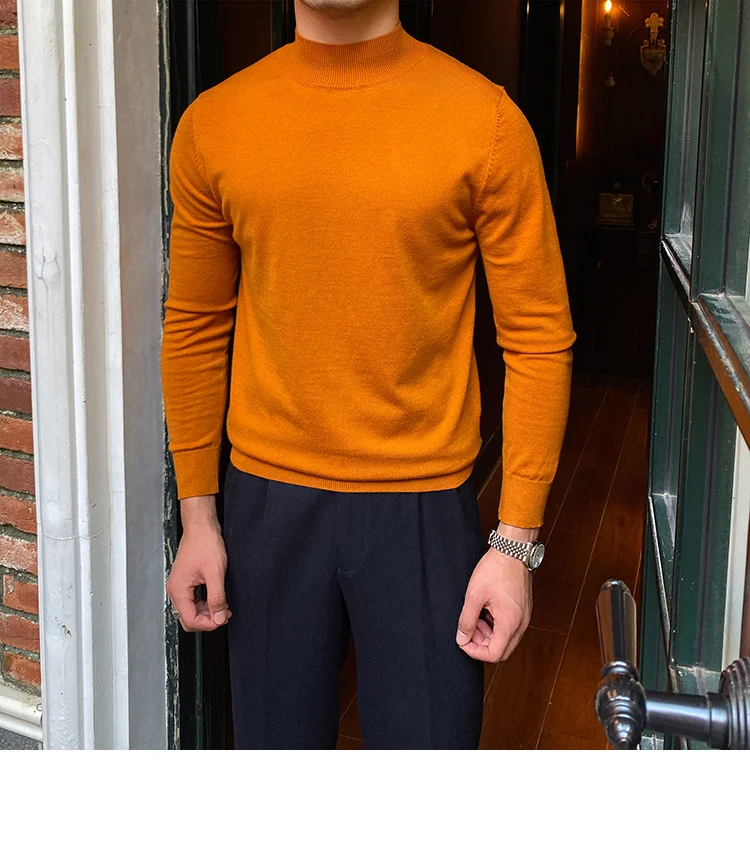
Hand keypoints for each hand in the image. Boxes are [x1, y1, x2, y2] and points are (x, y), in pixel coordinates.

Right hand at [167, 505, 231, 631]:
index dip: (208, 624)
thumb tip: (218, 617)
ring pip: (192, 610)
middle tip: (224, 615)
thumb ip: (217, 598)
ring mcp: (181, 586)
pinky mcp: (187, 582)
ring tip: (224, 607)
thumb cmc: (204, 543)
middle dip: (207, 620)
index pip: (189, 620)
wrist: (202, 527)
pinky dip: (206, 604)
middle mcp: (176, 590)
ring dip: (208, 612)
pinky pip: (194, 601)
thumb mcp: (215, 572)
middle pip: (188, 618)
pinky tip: (218, 600)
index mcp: (178, 590)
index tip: (222, 619)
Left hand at [456, 547, 532, 662]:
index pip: (494, 654)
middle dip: (481, 644)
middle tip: (468, 629)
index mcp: (510, 624)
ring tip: (474, 617)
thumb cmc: (496, 569)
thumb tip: (462, 638)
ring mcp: (524, 617)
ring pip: (505, 639)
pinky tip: (484, 611)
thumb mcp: (474, 595)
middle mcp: (521, 624)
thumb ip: (466, 620)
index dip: (475, 652)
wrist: (513, 550)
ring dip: (488, 635)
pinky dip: (495, 625)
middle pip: (501, 650)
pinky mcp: (523, 610)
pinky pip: (509, 627)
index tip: (464, 641)